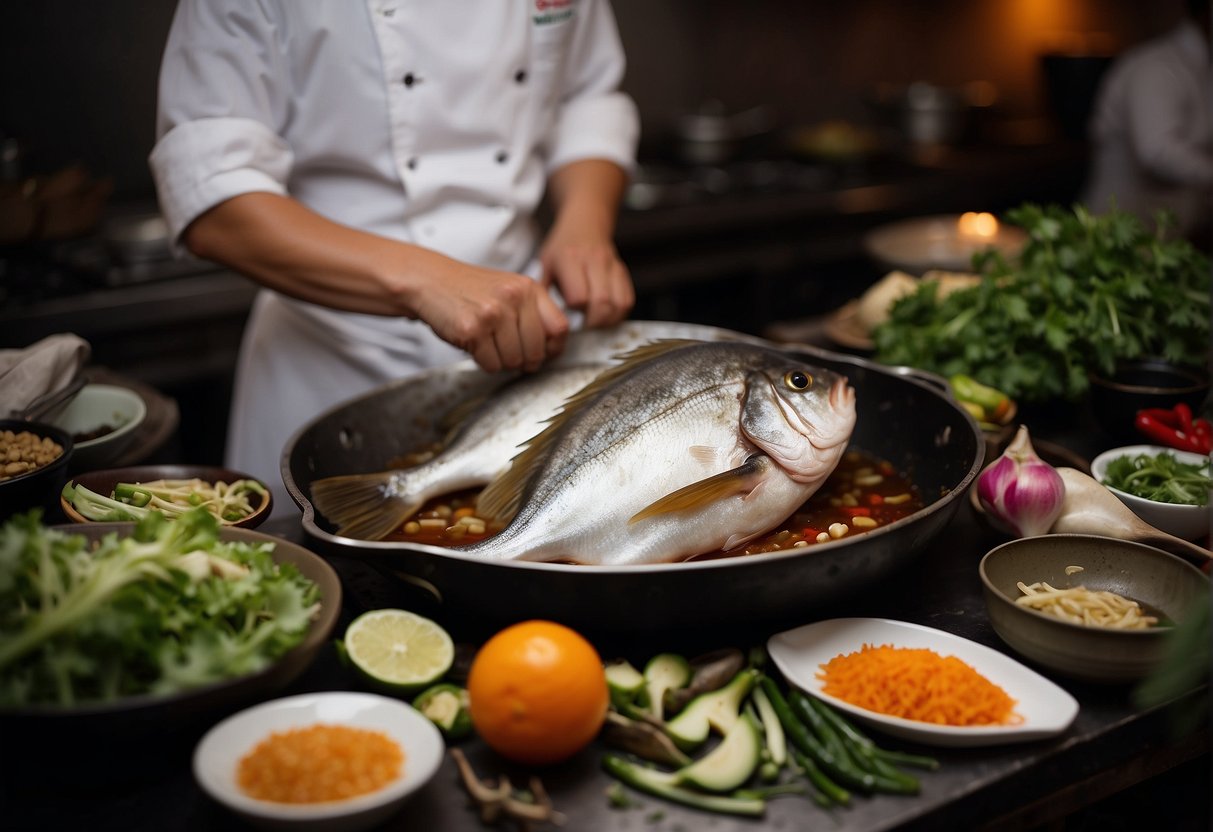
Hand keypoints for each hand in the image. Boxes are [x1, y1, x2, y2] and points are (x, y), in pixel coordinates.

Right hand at [411, 263, 569, 372]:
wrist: (430, 281)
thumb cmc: (470, 291)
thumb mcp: (509, 291)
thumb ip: (533, 314)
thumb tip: (553, 350)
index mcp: (529, 288)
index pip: (559, 328)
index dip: (553, 348)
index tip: (543, 354)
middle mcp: (514, 298)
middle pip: (536, 351)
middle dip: (523, 361)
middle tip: (508, 353)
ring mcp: (493, 313)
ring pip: (513, 361)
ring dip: (500, 361)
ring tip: (487, 343)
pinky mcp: (472, 329)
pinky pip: (490, 364)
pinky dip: (483, 362)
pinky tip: (474, 343)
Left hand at [540, 159, 634, 327]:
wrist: (585, 223)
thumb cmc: (562, 247)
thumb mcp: (546, 265)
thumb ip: (544, 291)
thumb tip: (542, 319)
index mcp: (570, 259)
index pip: (580, 297)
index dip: (574, 311)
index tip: (567, 314)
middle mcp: (594, 260)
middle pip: (602, 302)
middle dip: (593, 322)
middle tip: (584, 326)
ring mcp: (611, 265)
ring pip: (619, 303)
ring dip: (608, 320)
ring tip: (595, 323)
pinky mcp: (623, 272)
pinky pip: (628, 300)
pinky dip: (619, 313)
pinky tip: (606, 314)